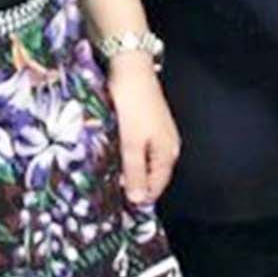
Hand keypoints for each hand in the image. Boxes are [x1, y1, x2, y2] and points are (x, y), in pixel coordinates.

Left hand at [105, 52, 178, 205]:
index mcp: (168, 153)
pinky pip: (139, 147)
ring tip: (110, 178)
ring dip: (129, 169)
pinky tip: (113, 155)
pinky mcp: (147, 121)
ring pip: (144, 160)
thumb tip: (138, 200)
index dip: (141, 197)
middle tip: (112, 195)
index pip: (157, 186)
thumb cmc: (133, 106)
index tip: (121, 208)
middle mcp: (167, 145)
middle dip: (135, 184)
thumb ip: (134, 172)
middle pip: (152, 174)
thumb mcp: (131, 142)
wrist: (131, 68)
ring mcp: (158, 132)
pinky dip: (128, 154)